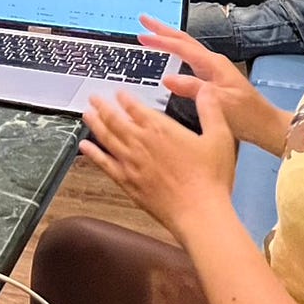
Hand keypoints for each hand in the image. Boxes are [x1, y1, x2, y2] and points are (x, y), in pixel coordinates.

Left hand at [80, 90, 235, 232]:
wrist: (199, 213)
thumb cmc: (211, 179)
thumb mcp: (219, 137)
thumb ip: (211, 110)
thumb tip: (208, 90)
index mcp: (161, 130)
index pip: (136, 108)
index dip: (125, 98)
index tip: (118, 92)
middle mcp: (141, 143)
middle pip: (115, 120)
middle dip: (102, 106)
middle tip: (93, 97)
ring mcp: (131, 164)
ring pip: (106, 138)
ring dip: (94, 124)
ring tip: (86, 114)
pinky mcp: (128, 183)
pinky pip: (104, 164)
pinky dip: (92, 153)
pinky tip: (84, 147)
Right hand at [138, 16, 291, 155]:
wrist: (266, 125)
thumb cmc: (246, 116)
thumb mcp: (218, 102)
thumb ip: (194, 88)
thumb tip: (167, 78)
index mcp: (213, 64)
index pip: (182, 47)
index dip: (160, 40)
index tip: (141, 35)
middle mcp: (214, 62)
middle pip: (184, 41)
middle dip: (163, 29)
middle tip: (144, 20)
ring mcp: (214, 69)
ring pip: (187, 48)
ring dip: (169, 39)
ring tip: (152, 32)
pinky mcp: (214, 78)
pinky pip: (190, 59)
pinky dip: (177, 52)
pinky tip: (172, 55)